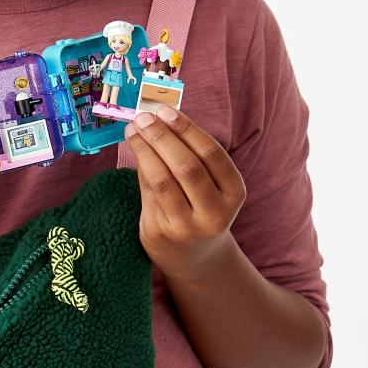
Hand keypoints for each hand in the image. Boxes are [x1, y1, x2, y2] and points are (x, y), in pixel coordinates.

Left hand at [121, 105, 245, 282]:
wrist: (194, 256)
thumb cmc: (200, 206)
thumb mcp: (210, 185)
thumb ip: (190, 154)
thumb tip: (160, 117)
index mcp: (234, 193)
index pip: (211, 154)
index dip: (186, 129)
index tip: (165, 110)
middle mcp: (215, 213)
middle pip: (187, 167)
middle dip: (162, 137)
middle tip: (144, 117)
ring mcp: (187, 227)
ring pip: (163, 180)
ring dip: (144, 150)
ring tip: (133, 130)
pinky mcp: (161, 233)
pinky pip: (148, 193)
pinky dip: (141, 167)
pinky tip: (136, 151)